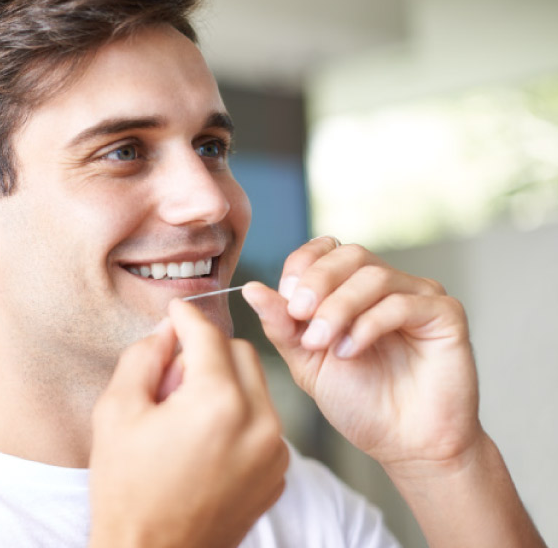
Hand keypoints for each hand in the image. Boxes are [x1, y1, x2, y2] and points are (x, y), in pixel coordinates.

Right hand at [88, 299, 287, 547]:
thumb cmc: (127, 489)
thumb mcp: (116, 411)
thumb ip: (144, 356)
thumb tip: (167, 330)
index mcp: (218, 402)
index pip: (209, 335)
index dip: (186, 317)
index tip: (175, 311)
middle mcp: (258, 423)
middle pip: (242, 352)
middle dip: (208, 352)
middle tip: (172, 377)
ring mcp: (273, 452)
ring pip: (257, 386)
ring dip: (225, 383)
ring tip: (186, 414)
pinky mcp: (277, 473)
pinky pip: (263, 421)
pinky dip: (238, 416)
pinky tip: (203, 441)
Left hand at [242, 237, 482, 468]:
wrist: (405, 446)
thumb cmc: (360, 403)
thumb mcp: (306, 361)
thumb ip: (282, 325)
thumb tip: (251, 289)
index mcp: (351, 289)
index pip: (324, 250)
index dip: (302, 266)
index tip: (285, 299)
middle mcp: (387, 286)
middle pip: (349, 255)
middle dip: (317, 282)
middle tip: (300, 315)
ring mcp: (418, 296)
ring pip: (374, 276)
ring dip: (339, 308)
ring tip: (323, 344)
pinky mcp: (445, 315)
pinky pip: (403, 303)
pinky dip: (369, 324)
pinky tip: (351, 351)